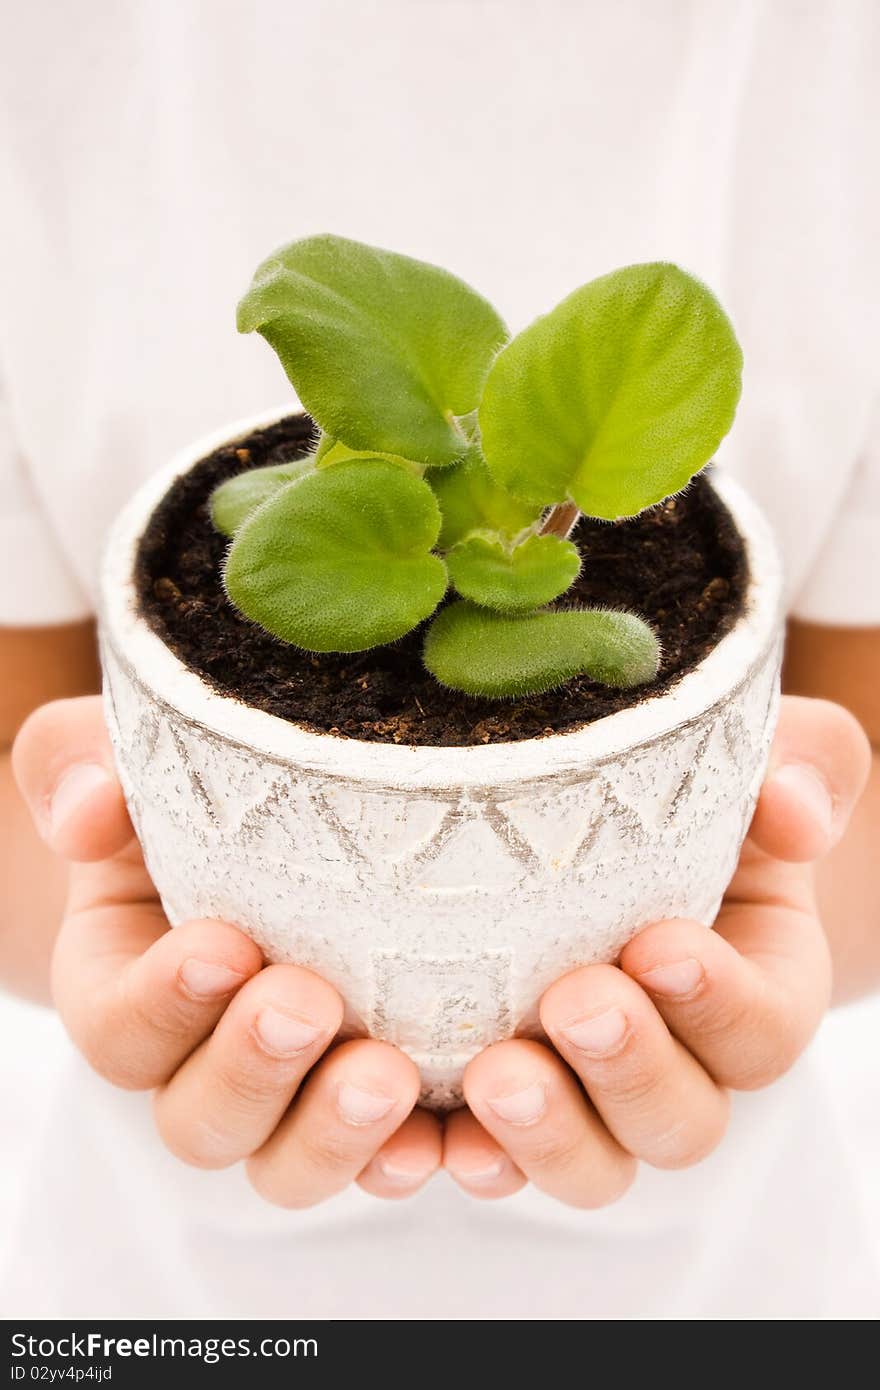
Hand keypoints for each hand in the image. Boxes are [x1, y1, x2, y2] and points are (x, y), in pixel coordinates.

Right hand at [13, 696, 440, 1205]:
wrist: (278, 832)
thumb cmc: (189, 790)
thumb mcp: (129, 758)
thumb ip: (80, 765)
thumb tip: (88, 809)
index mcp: (124, 989)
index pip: (120, 1028)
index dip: (163, 1001)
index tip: (222, 944)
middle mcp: (197, 1066)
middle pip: (201, 1119)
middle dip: (252, 1070)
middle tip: (307, 1004)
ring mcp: (289, 1099)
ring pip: (287, 1163)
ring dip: (334, 1133)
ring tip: (389, 1076)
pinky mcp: (371, 1108)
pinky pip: (386, 1161)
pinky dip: (419, 1158)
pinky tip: (459, 1138)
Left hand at [444, 696, 870, 1204]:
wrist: (601, 838)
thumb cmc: (689, 799)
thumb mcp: (752, 762)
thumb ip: (803, 766)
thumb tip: (792, 804)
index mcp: (755, 992)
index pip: (761, 1029)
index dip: (718, 1000)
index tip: (659, 943)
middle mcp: (681, 1068)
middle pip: (679, 1120)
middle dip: (629, 1070)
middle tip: (575, 1003)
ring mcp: (589, 1101)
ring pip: (592, 1163)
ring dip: (547, 1134)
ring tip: (494, 1078)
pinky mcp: (504, 1110)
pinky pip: (491, 1160)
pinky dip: (461, 1158)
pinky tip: (423, 1139)